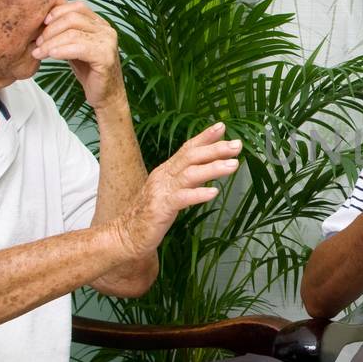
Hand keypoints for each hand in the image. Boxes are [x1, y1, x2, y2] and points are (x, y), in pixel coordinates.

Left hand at [34, 1, 124, 110]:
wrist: (106, 95)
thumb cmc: (89, 72)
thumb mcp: (75, 47)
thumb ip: (66, 33)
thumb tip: (42, 23)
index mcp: (100, 24)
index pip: (77, 7)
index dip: (57, 13)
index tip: (42, 24)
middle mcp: (107, 30)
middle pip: (72, 18)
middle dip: (50, 29)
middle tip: (37, 42)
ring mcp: (108, 42)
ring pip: (72, 33)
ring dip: (51, 43)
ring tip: (39, 52)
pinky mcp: (105, 57)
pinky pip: (78, 48)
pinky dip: (61, 51)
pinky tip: (51, 56)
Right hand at [116, 123, 240, 255]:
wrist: (126, 235)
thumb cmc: (151, 214)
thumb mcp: (172, 191)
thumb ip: (188, 178)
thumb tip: (210, 166)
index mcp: (166, 170)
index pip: (187, 148)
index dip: (204, 137)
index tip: (222, 127)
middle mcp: (164, 176)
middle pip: (191, 156)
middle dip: (215, 149)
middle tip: (236, 145)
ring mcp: (162, 191)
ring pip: (189, 174)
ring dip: (213, 168)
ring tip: (234, 165)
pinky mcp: (161, 208)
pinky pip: (182, 198)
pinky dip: (198, 194)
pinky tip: (214, 192)